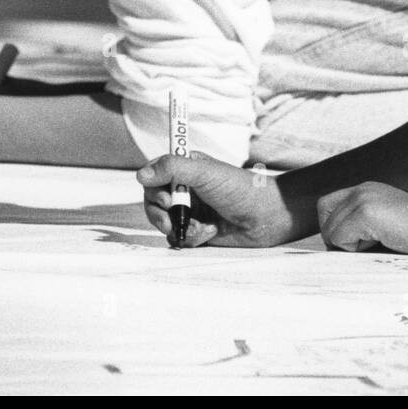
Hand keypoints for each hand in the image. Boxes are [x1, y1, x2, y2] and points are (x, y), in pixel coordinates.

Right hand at [137, 152, 295, 248]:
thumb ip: (173, 168)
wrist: (267, 218)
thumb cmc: (240, 189)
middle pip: (153, 202)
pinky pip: (179, 239)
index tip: (166, 197)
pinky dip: (191, 238)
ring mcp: (191, 212)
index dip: (153, 188)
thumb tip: (140, 174)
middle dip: (159, 214)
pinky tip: (211, 233)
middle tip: (171, 220)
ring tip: (200, 226)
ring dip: (179, 227)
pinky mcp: (198, 232)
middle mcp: (185, 190)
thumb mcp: (205, 173)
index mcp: (185, 170)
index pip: (153, 176)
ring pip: (164, 224)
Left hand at [317, 183, 407, 254]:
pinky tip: (381, 242)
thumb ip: (363, 229)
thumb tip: (337, 251)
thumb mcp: (386, 224)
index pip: (325, 206)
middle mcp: (360, 191)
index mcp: (364, 191)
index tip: (355, 242)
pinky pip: (339, 239)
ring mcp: (361, 200)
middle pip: (324, 220)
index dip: (334, 227)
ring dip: (349, 245)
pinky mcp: (364, 213)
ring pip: (329, 232)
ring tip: (378, 243)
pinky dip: (355, 248)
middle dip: (339, 241)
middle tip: (366, 247)